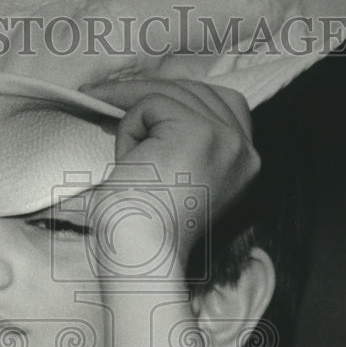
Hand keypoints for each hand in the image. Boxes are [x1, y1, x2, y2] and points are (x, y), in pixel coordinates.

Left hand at [80, 79, 260, 272]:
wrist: (141, 254)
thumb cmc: (145, 228)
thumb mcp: (175, 177)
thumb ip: (181, 143)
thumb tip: (148, 104)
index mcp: (244, 164)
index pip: (222, 104)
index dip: (179, 99)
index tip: (139, 104)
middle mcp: (244, 149)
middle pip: (196, 92)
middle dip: (148, 94)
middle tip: (101, 97)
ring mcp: (226, 138)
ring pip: (170, 95)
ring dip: (135, 120)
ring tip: (121, 153)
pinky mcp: (198, 131)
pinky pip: (151, 105)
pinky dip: (129, 130)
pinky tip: (128, 162)